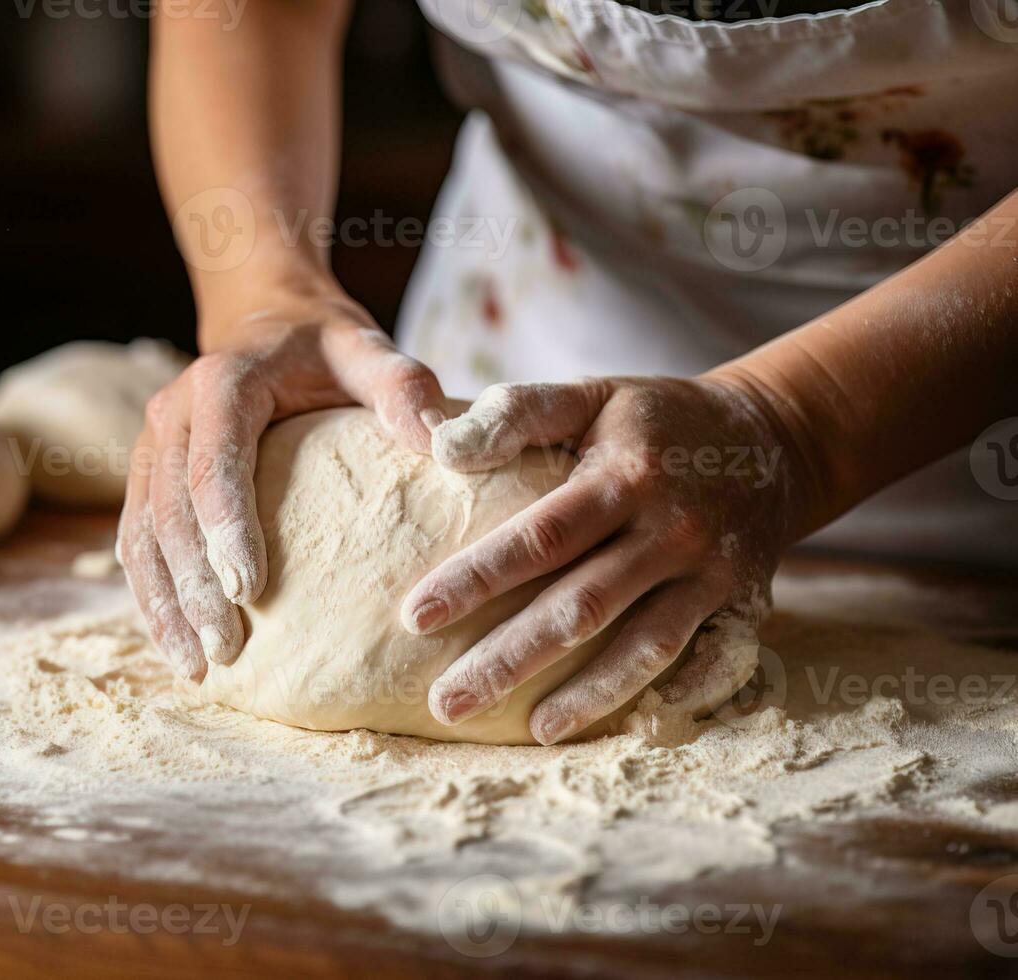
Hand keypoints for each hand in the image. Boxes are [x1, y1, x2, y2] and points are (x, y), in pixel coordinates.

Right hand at [119, 290, 446, 681]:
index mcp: (222, 383)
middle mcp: (171, 413)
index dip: (227, 527)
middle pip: (171, 510)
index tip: (249, 591)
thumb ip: (404, 389)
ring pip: (143, 533)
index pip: (215, 462)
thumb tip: (445, 446)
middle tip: (226, 650)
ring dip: (164, 603)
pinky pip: (137, 540)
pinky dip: (150, 594)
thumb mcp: (369, 352)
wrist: (267, 321)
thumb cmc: (325, 348)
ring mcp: (149, 446)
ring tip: (195, 665)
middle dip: (194, 585)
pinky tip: (174, 643)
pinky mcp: (145, 475)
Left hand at [402, 376, 813, 743]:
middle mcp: (672, 530)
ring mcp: (713, 574)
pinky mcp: (747, 605)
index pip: (541, 537)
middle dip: (510, 659)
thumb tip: (441, 448)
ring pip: (645, 647)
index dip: (478, 578)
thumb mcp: (592, 395)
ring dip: (587, 696)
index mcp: (625, 476)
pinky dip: (676, 698)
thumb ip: (518, 413)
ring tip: (531, 731)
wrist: (772, 436)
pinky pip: (714, 664)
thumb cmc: (654, 420)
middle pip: (582, 607)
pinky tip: (625, 727)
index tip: (415, 616)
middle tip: (447, 703)